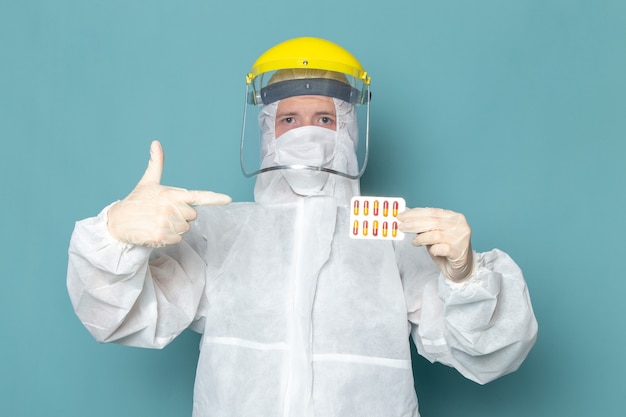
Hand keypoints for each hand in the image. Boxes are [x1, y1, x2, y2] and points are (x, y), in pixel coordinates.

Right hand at [107, 140, 231, 246]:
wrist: (117, 222)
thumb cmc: (136, 201)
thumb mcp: (147, 182)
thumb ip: (156, 163)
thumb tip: (156, 143)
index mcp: (170, 193)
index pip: (197, 196)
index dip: (214, 198)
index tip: (228, 199)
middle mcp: (170, 207)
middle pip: (192, 216)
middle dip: (181, 216)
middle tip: (163, 213)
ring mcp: (165, 222)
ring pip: (185, 229)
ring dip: (174, 228)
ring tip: (158, 222)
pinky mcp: (160, 236)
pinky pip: (177, 239)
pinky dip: (168, 238)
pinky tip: (155, 231)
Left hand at [397, 207, 472, 281]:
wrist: (462, 267)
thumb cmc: (447, 249)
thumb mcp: (435, 234)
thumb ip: (425, 227)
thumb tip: (407, 221)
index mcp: (454, 217)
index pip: (432, 212)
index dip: (415, 213)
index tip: (401, 216)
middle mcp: (459, 225)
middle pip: (432, 222)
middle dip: (414, 224)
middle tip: (401, 227)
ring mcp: (461, 238)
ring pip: (436, 235)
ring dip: (421, 238)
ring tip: (414, 242)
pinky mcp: (460, 252)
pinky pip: (442, 248)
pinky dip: (433, 249)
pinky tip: (430, 250)